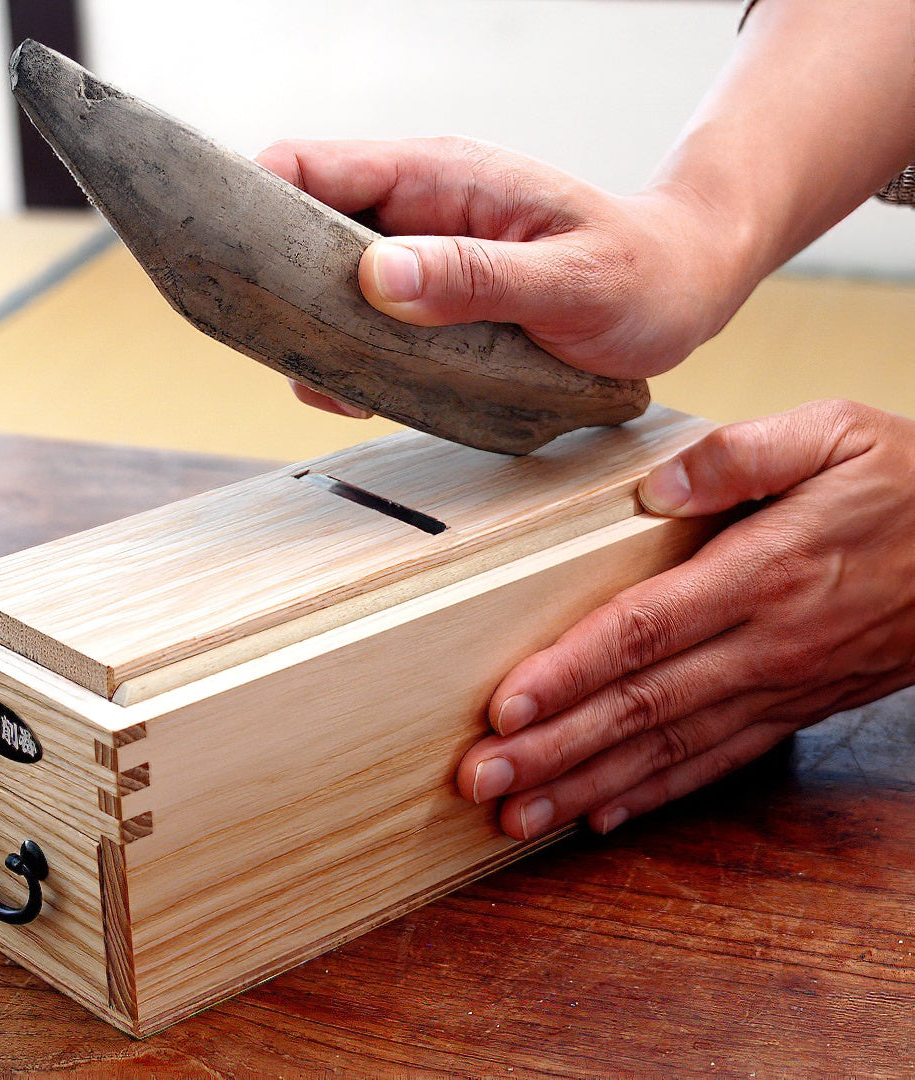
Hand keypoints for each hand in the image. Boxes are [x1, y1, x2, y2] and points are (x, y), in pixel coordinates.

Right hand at [255, 136, 755, 415]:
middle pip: (298, 230)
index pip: (308, 165)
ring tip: (334, 386)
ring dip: (313, 336)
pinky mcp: (432, 303)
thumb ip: (475, 276)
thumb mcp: (568, 280)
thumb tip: (376, 276)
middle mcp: (416, 212)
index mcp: (437, 178)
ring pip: (324, 287)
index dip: (248, 201)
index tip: (221, 258)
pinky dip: (349, 360)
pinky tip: (365, 393)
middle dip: (274, 287)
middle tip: (282, 349)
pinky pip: (363, 325)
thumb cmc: (640, 273)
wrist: (680, 288)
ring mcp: (421, 259)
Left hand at [457, 400, 914, 838]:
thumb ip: (742, 454)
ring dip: (588, 784)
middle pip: (641, 705)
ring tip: (519, 815)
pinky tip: (601, 815)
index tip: (505, 707)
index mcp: (763, 574)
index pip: (644, 631)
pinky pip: (717, 762)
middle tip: (481, 781)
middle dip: (555, 748)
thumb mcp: (838, 434)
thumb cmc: (911, 488)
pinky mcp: (794, 709)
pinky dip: (656, 795)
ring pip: (668, 748)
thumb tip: (658, 483)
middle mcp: (764, 645)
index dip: (570, 672)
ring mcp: (779, 687)